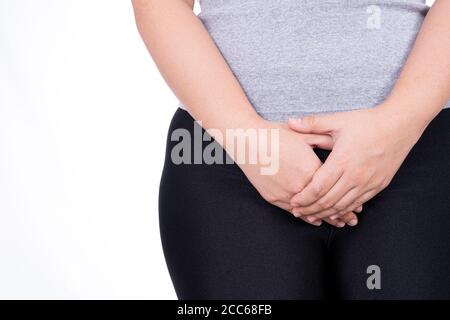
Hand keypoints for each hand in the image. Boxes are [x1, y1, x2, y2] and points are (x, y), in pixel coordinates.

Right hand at [237, 121, 359, 226]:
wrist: (248, 141)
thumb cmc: (275, 135)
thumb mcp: (303, 135)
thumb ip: (322, 140)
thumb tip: (340, 141)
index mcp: (310, 169)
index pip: (334, 189)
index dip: (348, 199)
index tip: (358, 206)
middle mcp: (300, 185)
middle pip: (324, 204)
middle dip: (341, 214)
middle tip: (352, 220)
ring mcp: (285, 193)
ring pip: (309, 211)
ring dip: (325, 217)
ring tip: (339, 222)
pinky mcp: (273, 198)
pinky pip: (293, 211)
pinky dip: (306, 216)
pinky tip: (316, 219)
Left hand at [288, 104, 423, 221]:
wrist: (400, 125)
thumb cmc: (367, 122)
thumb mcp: (338, 121)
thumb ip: (312, 124)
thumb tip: (290, 122)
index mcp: (342, 160)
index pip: (318, 187)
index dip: (304, 198)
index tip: (292, 202)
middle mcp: (355, 175)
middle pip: (328, 200)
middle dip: (310, 209)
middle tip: (297, 212)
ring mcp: (368, 182)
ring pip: (342, 205)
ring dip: (325, 212)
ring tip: (311, 216)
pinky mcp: (378, 186)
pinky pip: (357, 203)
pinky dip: (344, 210)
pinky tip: (334, 213)